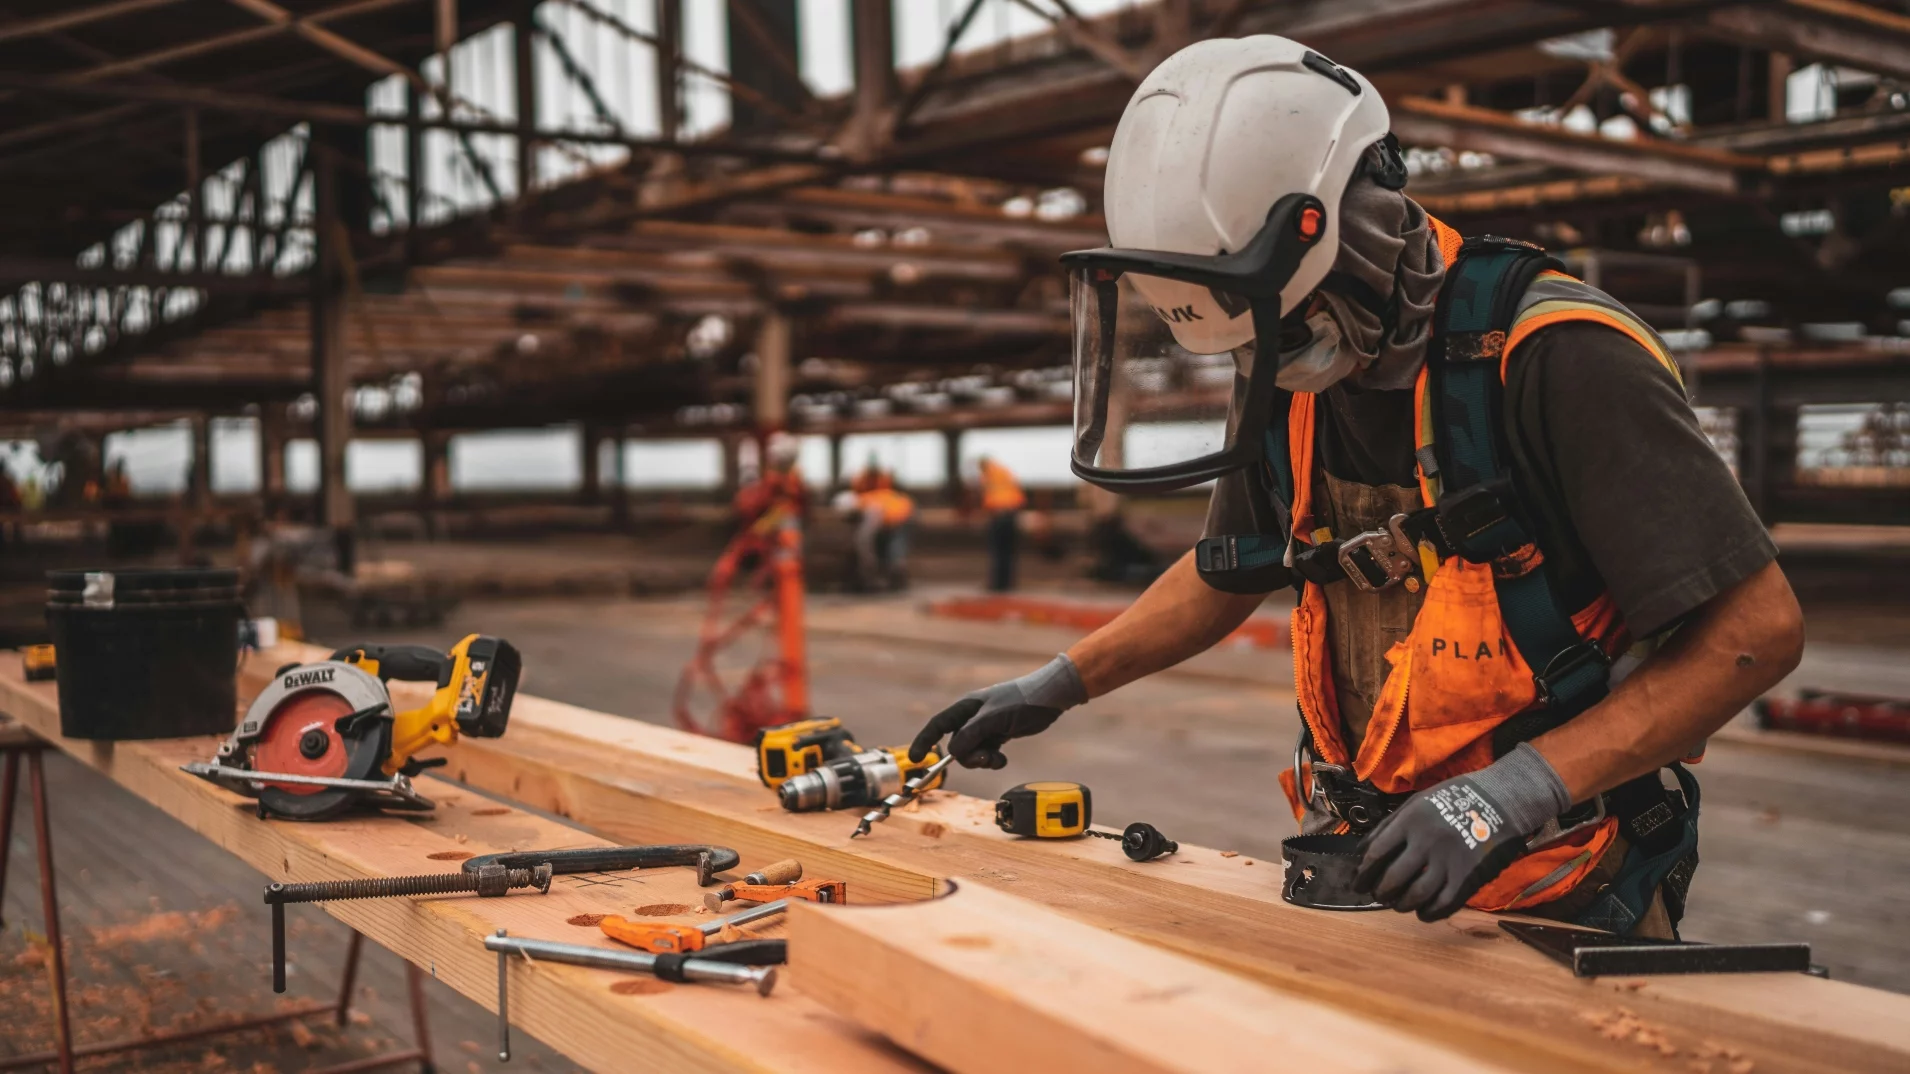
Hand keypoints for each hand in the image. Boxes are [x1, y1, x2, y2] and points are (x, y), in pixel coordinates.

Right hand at [908, 654, 1085, 768]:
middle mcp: (972, 717)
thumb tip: (952, 751)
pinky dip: (992, 760)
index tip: (916, 759)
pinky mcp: (998, 735)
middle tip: (985, 759)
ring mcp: (985, 727)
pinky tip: (1003, 758)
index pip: (938, 725)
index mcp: (966, 707)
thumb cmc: (1022, 700)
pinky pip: (985, 753)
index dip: (924, 741)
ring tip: (997, 759)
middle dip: (968, 756)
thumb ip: (972, 734)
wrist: (1050, 697)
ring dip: (982, 760)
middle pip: (956, 745)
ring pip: (971, 752)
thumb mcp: (994, 718)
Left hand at [1354, 743, 1570, 920]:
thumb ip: (1390, 825)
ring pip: (1416, 895)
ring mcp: (1448, 861)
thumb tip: (1362, 851)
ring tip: (1398, 904)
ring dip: (1402, 904)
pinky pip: (1443, 904)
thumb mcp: (1418, 802)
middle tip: (1379, 896)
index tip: (1358, 883)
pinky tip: (1422, 912)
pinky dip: (1429, 913)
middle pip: (1393, 878)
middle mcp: (1426, 842)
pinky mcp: (1468, 877)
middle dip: (1381, 892)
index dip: (1363, 873)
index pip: (1376, 853)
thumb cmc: (1454, 799)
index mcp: (1411, 821)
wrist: (1500, 801)